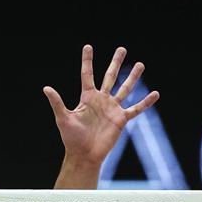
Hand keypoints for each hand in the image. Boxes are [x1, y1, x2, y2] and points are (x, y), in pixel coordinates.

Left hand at [43, 46, 158, 166]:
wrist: (84, 155)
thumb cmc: (71, 138)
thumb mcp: (63, 118)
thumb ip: (57, 102)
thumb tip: (46, 88)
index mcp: (87, 97)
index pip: (87, 74)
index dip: (87, 60)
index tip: (88, 46)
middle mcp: (101, 100)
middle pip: (110, 76)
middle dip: (116, 62)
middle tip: (122, 49)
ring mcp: (112, 109)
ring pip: (125, 89)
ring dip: (133, 77)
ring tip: (140, 64)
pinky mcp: (121, 120)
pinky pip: (136, 109)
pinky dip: (146, 102)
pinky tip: (155, 94)